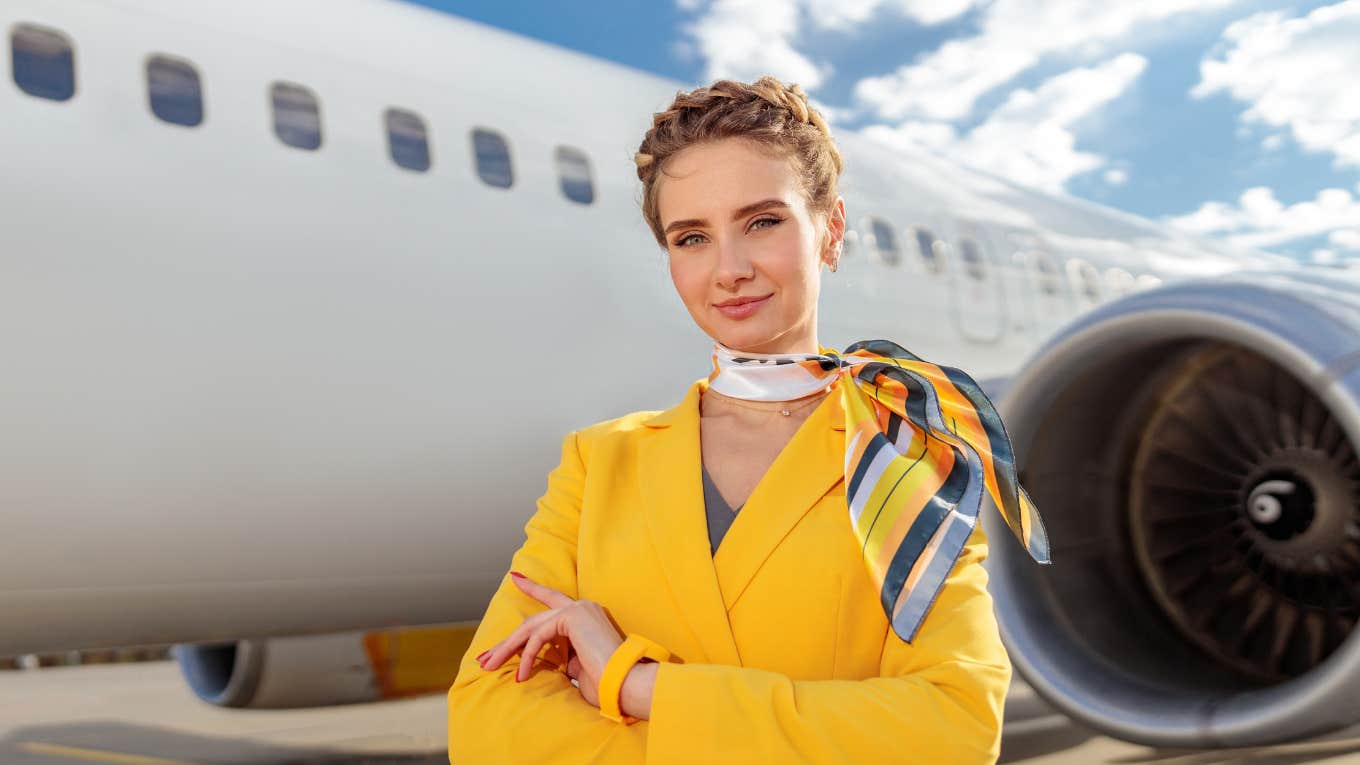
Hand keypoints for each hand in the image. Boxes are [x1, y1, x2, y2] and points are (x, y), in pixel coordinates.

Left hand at [477, 571, 624, 708]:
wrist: (625, 684)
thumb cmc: (605, 683)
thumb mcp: (577, 666)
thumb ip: (562, 656)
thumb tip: (542, 659)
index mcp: (586, 616)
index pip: (553, 600)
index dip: (533, 588)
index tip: (515, 578)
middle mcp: (582, 607)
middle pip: (534, 621)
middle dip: (506, 641)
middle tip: (485, 658)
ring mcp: (578, 609)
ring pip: (531, 627)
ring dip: (507, 649)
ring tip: (490, 667)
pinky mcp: (573, 617)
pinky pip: (539, 636)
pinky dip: (526, 656)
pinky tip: (521, 675)